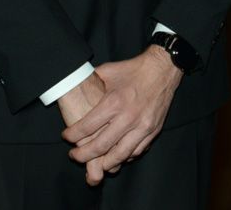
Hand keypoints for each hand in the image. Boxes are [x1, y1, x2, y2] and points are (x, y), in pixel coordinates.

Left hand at [63, 47, 181, 183]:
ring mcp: (143, 126)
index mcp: (114, 102)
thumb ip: (90, 81)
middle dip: (82, 154)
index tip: (66, 136)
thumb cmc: (134, 69)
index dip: (72, 135)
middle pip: (100, 146)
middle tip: (74, 155)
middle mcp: (128, 117)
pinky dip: (124, 157)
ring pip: (119, 155)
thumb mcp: (108, 70)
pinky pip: (137, 151)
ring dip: (103, 163)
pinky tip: (115, 155)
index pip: (87, 127)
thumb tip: (73, 84)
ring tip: (94, 162)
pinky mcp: (154, 130)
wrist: (164, 68)